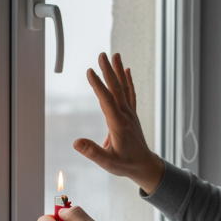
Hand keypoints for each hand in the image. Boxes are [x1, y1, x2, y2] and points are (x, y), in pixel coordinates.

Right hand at [76, 52, 164, 194]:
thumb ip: (92, 152)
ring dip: (118, 71)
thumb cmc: (126, 164)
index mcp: (118, 124)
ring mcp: (130, 114)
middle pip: (116, 89)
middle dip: (108, 71)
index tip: (89, 71)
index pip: (106, 100)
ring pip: (124, 88)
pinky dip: (128, 81)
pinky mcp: (132, 115)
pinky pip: (130, 94)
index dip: (98, 85)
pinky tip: (126, 70)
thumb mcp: (107, 162)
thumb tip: (76, 143)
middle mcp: (126, 115)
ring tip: (114, 55)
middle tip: (101, 54)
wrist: (145, 166)